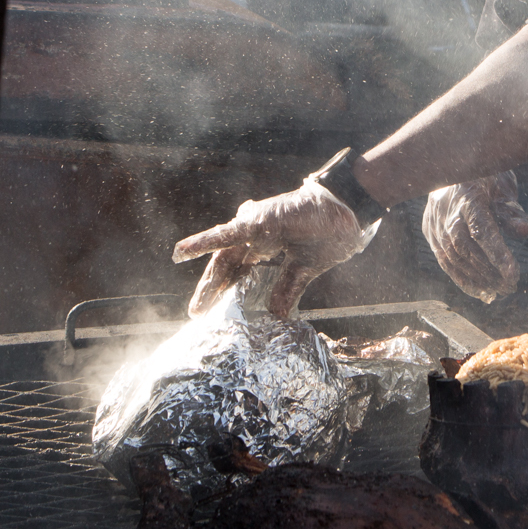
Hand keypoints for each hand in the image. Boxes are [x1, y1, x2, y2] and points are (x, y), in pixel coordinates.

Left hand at [172, 178, 369, 316]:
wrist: (346, 212)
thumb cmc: (327, 234)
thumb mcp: (303, 269)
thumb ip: (287, 289)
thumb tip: (278, 316)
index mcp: (264, 248)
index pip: (238, 272)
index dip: (224, 290)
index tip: (210, 313)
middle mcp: (253, 238)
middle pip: (226, 267)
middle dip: (212, 291)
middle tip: (197, 314)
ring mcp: (253, 228)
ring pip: (223, 256)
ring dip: (208, 280)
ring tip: (196, 305)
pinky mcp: (256, 221)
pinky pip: (225, 234)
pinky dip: (203, 242)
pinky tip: (181, 252)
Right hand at [421, 172, 527, 302]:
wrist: (454, 169)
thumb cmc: (485, 182)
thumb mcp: (503, 191)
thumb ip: (513, 212)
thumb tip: (525, 230)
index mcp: (468, 194)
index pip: (481, 229)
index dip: (497, 254)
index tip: (513, 274)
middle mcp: (446, 210)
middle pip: (465, 247)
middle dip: (489, 271)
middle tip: (510, 286)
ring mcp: (434, 221)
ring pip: (452, 257)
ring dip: (476, 279)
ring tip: (498, 290)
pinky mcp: (429, 231)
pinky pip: (443, 260)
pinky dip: (461, 279)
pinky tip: (479, 291)